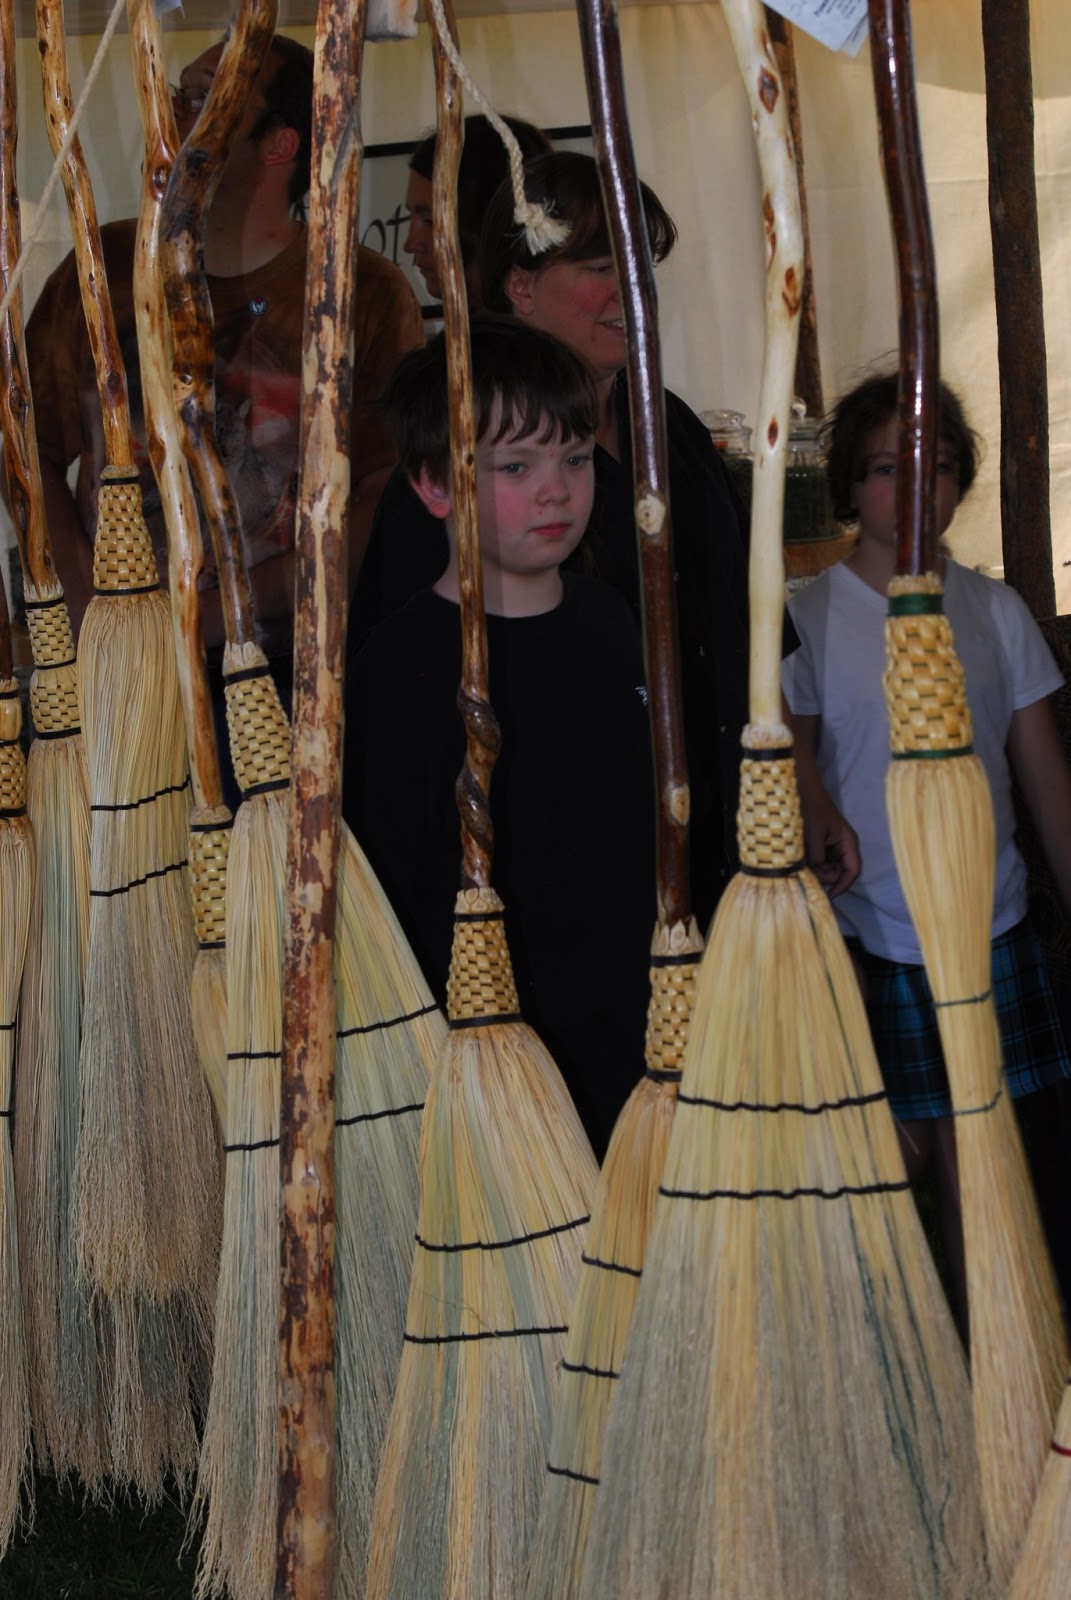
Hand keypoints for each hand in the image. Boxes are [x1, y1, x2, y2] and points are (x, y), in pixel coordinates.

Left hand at [784, 701, 860, 897]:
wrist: (799, 786)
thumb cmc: (808, 807)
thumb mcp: (811, 835)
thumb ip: (815, 858)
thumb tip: (814, 877)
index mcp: (848, 841)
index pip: (852, 871)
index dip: (841, 886)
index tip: (827, 897)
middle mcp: (842, 846)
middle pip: (837, 873)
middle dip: (822, 877)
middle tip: (804, 872)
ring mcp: (830, 846)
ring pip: (825, 869)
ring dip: (813, 870)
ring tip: (799, 859)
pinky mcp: (819, 844)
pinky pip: (816, 861)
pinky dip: (808, 863)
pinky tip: (797, 856)